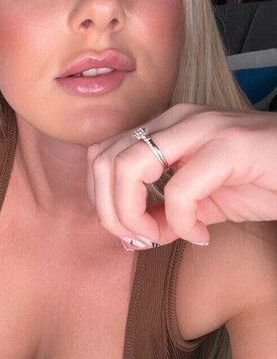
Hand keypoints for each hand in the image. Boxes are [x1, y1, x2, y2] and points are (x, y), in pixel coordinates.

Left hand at [87, 103, 276, 248]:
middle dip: (111, 212)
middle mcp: (175, 120)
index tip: (129, 231)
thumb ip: (165, 214)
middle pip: (104, 161)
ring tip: (158, 235)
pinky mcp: (227, 147)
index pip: (101, 155)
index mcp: (164, 127)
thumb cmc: (258, 180)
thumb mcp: (202, 202)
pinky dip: (181, 222)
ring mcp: (200, 129)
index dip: (101, 199)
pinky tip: (201, 234)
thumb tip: (134, 237)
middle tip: (138, 238)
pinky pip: (178, 189)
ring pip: (129, 167)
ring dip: (133, 214)